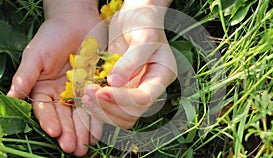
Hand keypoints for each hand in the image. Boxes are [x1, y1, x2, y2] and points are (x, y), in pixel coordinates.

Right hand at [7, 0, 105, 155]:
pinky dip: (98, 118)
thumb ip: (26, 76)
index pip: (45, 109)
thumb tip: (11, 96)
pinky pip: (97, 104)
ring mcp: (79, 92)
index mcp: (44, 89)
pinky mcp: (95, 87)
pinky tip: (98, 132)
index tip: (54, 131)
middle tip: (72, 148)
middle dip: (68, 132)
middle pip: (64, 116)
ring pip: (81, 114)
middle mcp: (61, 94)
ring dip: (83, 131)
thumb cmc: (52, 36)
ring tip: (85, 147)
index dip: (49, 120)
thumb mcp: (36, 54)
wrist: (77, 22)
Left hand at [82, 0, 176, 128]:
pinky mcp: (123, 89)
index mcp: (162, 76)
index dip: (122, 99)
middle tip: (89, 94)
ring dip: (102, 111)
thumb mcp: (142, 37)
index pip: (143, 99)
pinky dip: (98, 107)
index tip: (101, 92)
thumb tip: (115, 83)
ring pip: (121, 116)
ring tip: (85, 96)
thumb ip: (131, 60)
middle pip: (132, 113)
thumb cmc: (144, 22)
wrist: (137, 17)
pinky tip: (86, 96)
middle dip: (109, 107)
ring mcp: (136, 90)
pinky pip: (111, 107)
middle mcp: (150, 87)